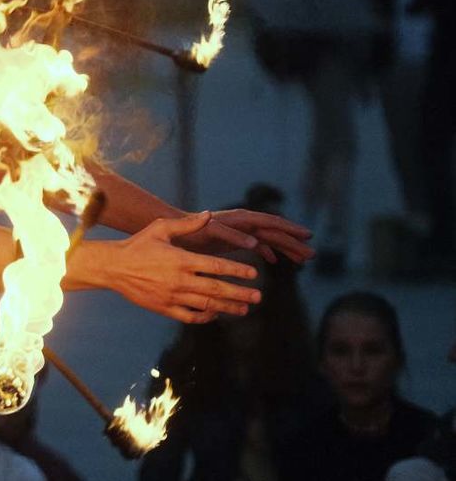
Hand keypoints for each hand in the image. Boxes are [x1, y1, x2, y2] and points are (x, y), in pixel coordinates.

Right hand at [107, 212, 260, 322]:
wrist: (113, 267)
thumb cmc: (138, 245)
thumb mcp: (161, 228)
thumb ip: (187, 224)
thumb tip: (209, 215)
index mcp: (181, 259)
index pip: (216, 266)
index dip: (237, 270)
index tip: (253, 273)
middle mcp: (180, 280)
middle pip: (217, 289)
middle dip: (240, 293)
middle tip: (258, 296)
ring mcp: (173, 297)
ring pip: (207, 305)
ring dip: (229, 307)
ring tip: (245, 309)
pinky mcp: (165, 308)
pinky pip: (191, 317)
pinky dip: (206, 317)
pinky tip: (216, 314)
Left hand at [172, 208, 313, 263]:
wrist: (169, 232)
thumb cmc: (186, 232)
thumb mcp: (205, 232)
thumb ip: (230, 235)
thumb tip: (255, 243)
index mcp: (238, 219)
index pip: (270, 223)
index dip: (289, 229)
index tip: (307, 236)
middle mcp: (241, 223)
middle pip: (273, 232)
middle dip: (293, 242)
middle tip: (313, 255)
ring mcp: (238, 231)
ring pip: (268, 238)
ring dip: (285, 248)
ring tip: (303, 260)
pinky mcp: (231, 239)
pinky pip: (255, 244)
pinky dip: (267, 251)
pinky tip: (274, 261)